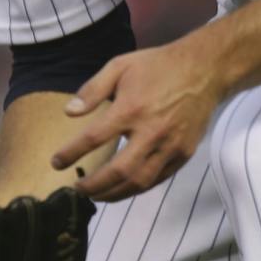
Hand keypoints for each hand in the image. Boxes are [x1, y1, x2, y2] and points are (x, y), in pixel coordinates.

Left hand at [50, 34, 228, 202]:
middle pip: (118, 171)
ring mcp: (170, 146)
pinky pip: (158, 179)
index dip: (71, 153)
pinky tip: (124, 188)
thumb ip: (92, 90)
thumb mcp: (120, 66)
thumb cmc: (158, 66)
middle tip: (78, 188)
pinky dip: (137, 188)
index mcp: (131, 108)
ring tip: (98, 195)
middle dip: (93, 186)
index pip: (94, 138)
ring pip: (139, 182)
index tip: (56, 162)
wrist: (205, 70)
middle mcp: (151, 131)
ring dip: (114, 194)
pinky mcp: (184, 153)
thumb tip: (68, 112)